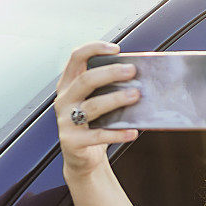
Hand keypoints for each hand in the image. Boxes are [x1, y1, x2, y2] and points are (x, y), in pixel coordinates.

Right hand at [54, 41, 139, 177]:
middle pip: (85, 80)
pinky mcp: (72, 141)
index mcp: (69, 85)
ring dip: (116, 99)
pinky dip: (117, 133)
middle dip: (110, 73)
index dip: (94, 49)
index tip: (115, 48)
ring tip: (136, 96)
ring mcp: (66, 121)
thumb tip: (140, 78)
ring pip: (92, 106)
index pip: (76, 58)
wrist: (82, 158)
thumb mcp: (97, 102)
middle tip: (132, 71)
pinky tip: (133, 131)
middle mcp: (65, 100)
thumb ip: (110, 89)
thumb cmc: (94, 125)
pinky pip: (97, 135)